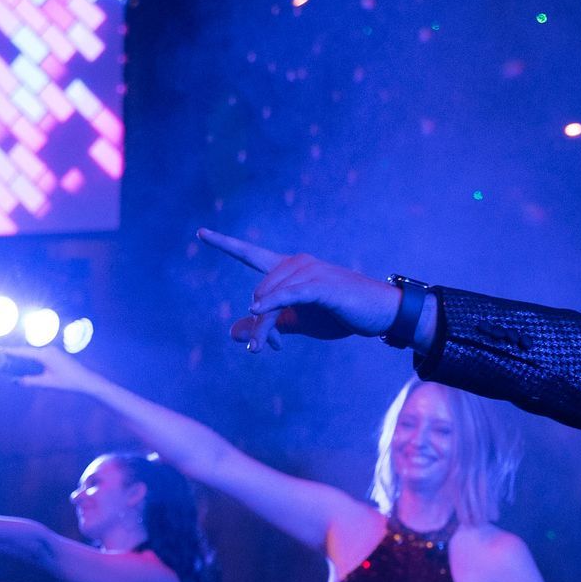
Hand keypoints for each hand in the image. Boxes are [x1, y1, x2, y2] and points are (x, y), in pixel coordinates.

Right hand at [7, 340, 85, 391]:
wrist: (85, 380)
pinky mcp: (56, 355)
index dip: (10, 351)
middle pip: (27, 351)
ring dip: (23, 356)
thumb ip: (30, 381)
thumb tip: (15, 381)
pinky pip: (39, 355)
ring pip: (33, 353)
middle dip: (14, 354)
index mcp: (45, 355)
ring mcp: (53, 351)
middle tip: (0, 354)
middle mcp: (48, 350)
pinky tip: (25, 363)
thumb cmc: (68, 382)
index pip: (23, 352)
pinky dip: (31, 358)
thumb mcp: (47, 383)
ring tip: (10, 359)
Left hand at [198, 227, 395, 347]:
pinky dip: (271, 304)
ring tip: (265, 348)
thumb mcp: (298, 321)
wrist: (378, 313)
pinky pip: (287, 295)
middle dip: (256, 323)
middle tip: (262, 348)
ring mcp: (308, 272)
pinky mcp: (320, 285)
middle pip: (259, 292)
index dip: (226, 244)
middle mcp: (295, 264)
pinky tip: (257, 311)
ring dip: (263, 327)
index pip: (251, 254)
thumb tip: (232, 332)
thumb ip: (267, 324)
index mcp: (289, 269)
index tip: (202, 233)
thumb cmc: (339, 314)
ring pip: (269, 299)